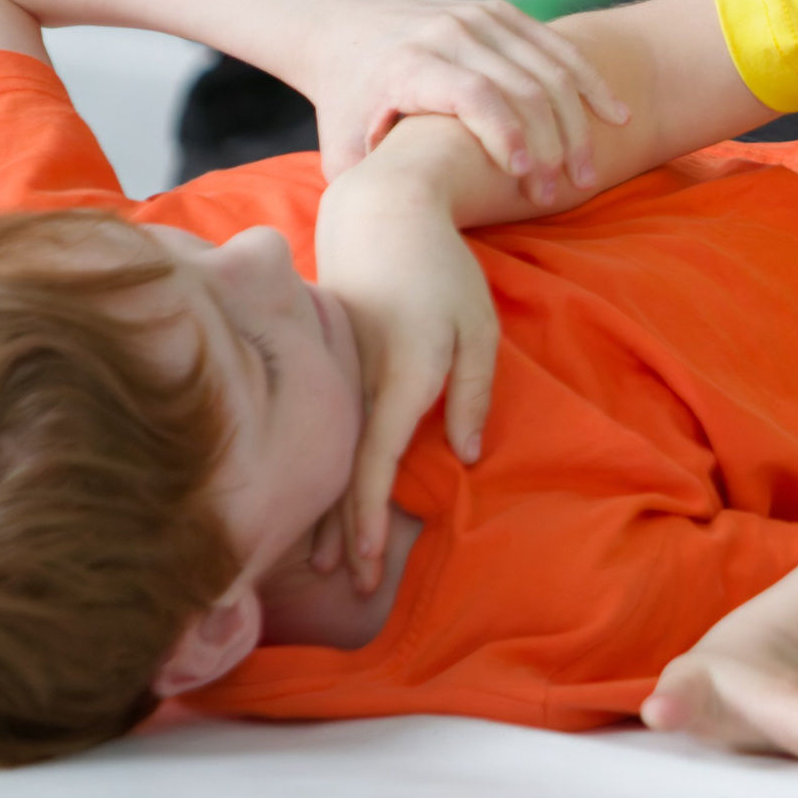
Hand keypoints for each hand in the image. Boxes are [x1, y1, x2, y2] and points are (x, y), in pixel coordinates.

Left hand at [304, 0, 626, 202]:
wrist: (341, 22)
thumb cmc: (344, 98)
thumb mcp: (338, 146)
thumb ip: (369, 187)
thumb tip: (402, 234)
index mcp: (409, 64)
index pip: (473, 95)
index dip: (506, 136)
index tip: (525, 179)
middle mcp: (448, 33)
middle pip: (521, 85)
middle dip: (552, 143)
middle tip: (567, 191)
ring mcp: (478, 18)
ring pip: (548, 66)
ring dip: (578, 121)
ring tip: (589, 170)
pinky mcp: (499, 12)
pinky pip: (556, 47)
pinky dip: (590, 82)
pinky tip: (615, 115)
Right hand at [312, 170, 499, 594]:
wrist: (380, 213)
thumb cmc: (442, 271)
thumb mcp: (479, 330)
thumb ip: (474, 395)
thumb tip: (466, 457)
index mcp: (400, 375)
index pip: (378, 464)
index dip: (370, 520)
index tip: (366, 566)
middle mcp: (355, 380)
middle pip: (344, 470)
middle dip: (342, 530)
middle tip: (349, 584)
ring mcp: (331, 369)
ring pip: (326, 450)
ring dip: (326, 504)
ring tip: (322, 558)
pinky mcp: (320, 360)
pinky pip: (320, 423)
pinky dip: (320, 464)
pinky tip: (318, 495)